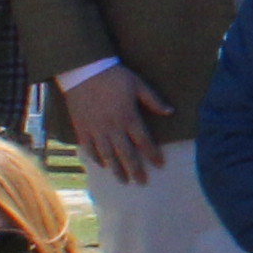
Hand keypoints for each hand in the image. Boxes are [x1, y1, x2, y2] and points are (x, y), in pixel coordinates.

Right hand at [61, 61, 161, 183]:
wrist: (84, 70)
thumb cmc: (114, 76)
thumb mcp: (137, 84)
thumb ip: (153, 100)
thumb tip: (170, 112)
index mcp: (129, 117)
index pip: (144, 142)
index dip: (152, 155)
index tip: (160, 165)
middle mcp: (113, 127)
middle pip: (126, 154)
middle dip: (135, 170)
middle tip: (141, 182)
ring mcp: (96, 129)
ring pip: (108, 155)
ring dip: (116, 169)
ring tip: (123, 181)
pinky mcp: (82, 128)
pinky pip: (88, 148)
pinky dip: (95, 158)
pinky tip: (101, 165)